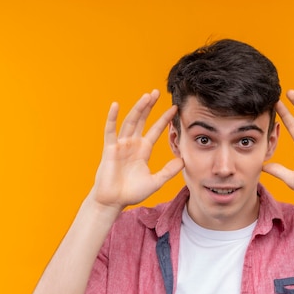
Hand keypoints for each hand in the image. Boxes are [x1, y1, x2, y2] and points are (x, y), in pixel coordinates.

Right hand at [91, 90, 183, 208]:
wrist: (113, 201)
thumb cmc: (131, 193)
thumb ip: (168, 171)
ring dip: (138, 108)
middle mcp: (132, 144)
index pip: (155, 130)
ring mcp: (120, 145)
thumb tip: (183, 160)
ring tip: (147, 96)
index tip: (175, 108)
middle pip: (142, 120)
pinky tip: (116, 105)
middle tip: (158, 92)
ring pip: (130, 122)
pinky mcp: (109, 149)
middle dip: (150, 107)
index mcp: (143, 150)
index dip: (164, 119)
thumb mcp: (155, 182)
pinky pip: (110, 131)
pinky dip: (112, 118)